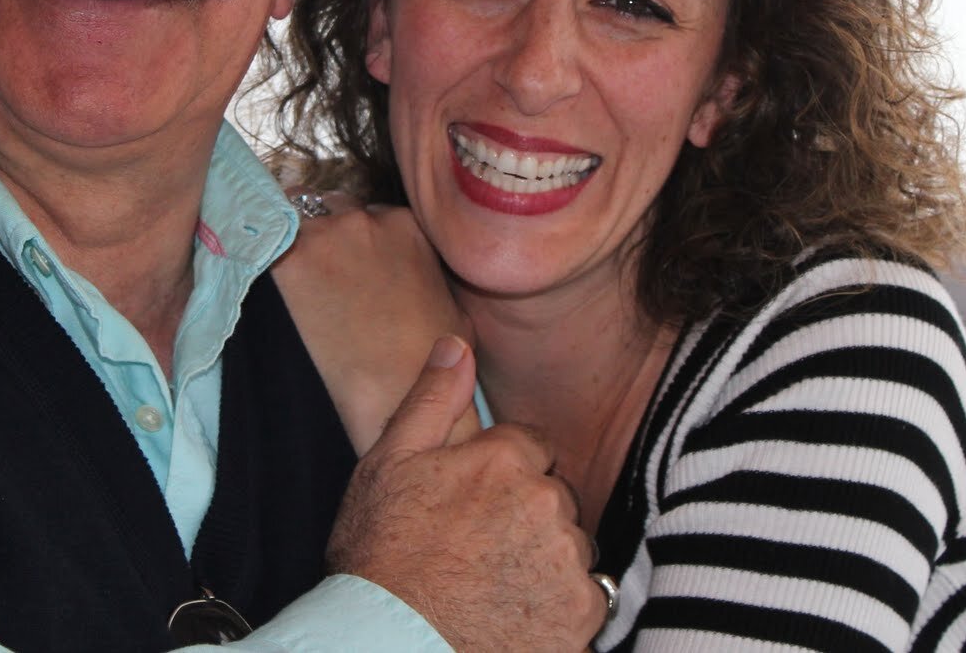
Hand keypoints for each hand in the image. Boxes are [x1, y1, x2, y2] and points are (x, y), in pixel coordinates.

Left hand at [273, 198, 474, 451]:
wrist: (396, 392)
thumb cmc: (430, 361)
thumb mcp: (453, 305)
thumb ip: (430, 275)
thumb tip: (419, 278)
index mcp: (406, 224)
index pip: (368, 213)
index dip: (354, 240)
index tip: (345, 262)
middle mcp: (366, 218)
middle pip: (330, 210)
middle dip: (326, 237)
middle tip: (320, 275)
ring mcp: (327, 234)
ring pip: (297, 221)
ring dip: (296, 247)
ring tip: (294, 285)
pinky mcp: (292, 259)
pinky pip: (267, 245)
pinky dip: (265, 261)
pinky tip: (268, 286)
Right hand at [327, 337, 602, 652]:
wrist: (391, 644)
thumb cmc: (380, 557)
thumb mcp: (388, 464)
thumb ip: (432, 399)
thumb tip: (457, 343)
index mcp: (505, 461)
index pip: (534, 447)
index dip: (504, 473)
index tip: (475, 504)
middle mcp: (546, 504)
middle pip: (556, 497)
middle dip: (528, 516)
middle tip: (478, 549)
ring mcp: (567, 563)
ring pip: (571, 548)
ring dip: (545, 561)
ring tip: (493, 586)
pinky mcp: (580, 617)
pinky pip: (585, 599)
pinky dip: (558, 609)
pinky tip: (513, 616)